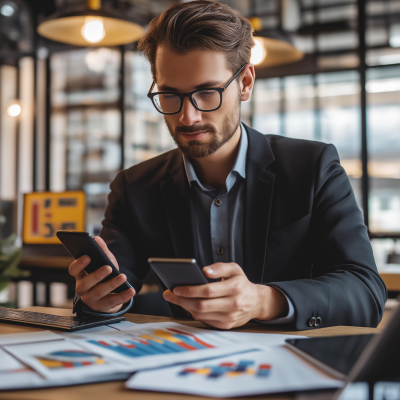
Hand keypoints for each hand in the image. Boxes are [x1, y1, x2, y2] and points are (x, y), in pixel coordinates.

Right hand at [68, 236, 134, 312]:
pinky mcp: (103, 306)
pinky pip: (113, 301)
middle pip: (87, 283)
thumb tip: (97, 238)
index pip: (74, 270)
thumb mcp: (103, 262)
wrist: (106, 296)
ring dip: (112, 284)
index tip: (88, 256)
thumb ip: (101, 250)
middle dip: (97, 275)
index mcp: (80, 275)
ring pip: (99, 292)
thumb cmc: (103, 276)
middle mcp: (83, 288)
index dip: (79, 264)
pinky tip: (131, 291)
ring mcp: (92, 299)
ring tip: (122, 277)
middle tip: (108, 268)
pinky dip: (123, 296)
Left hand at [163, 262, 287, 328]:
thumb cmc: (242, 283)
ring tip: (175, 299)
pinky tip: (187, 305)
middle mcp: (233, 304)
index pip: (208, 290)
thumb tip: (205, 270)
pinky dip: (194, 313)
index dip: (190, 290)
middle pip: (201, 304)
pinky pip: (205, 320)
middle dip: (182, 299)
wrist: (256, 302)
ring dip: (185, 307)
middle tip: (169, 294)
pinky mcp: (226, 325)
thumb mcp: (235, 269)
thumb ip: (220, 267)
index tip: (176, 287)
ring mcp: (230, 317)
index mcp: (235, 288)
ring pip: (201, 314)